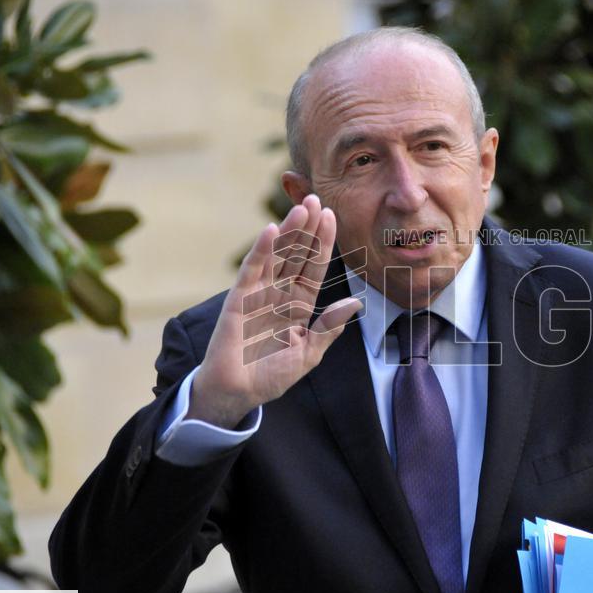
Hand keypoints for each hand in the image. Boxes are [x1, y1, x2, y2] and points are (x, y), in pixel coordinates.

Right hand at [188, 194, 361, 427]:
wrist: (238, 393)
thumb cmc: (271, 375)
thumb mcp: (308, 353)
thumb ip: (328, 327)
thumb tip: (355, 303)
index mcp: (298, 304)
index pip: (313, 267)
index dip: (323, 243)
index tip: (333, 217)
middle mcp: (279, 293)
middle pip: (296, 253)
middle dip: (308, 227)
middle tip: (318, 199)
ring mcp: (259, 293)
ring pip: (277, 255)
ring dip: (288, 231)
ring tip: (301, 207)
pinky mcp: (239, 298)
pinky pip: (252, 270)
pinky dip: (261, 250)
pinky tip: (271, 231)